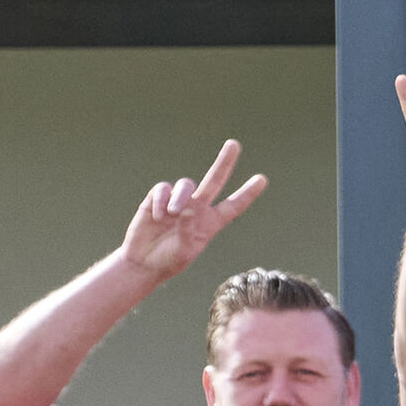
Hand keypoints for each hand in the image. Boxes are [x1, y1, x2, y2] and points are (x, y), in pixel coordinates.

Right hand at [110, 140, 266, 281]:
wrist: (143, 262)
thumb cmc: (169, 261)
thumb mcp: (184, 252)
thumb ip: (189, 231)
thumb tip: (188, 209)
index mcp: (211, 222)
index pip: (234, 205)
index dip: (247, 193)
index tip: (262, 179)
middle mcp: (198, 208)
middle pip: (215, 180)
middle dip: (224, 162)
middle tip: (234, 144)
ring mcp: (178, 201)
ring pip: (185, 184)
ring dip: (179, 197)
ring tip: (171, 214)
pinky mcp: (157, 200)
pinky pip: (162, 189)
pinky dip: (160, 200)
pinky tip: (156, 216)